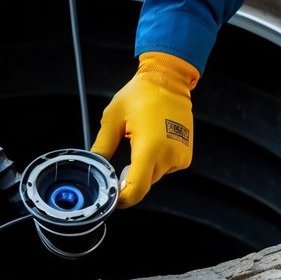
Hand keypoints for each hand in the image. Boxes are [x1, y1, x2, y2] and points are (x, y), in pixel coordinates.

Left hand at [91, 51, 197, 207]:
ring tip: (139, 140)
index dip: (122, 199)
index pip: (136, 189)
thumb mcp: (112, 118)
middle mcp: (168, 155)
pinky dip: (157, 161)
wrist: (169, 80)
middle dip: (129, 177)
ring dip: (143, 167)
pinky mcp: (186, 155)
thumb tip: (95, 165)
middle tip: (120, 159)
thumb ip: (102, 146)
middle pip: (144, 183)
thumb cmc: (141, 94)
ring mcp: (180, 156)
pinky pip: (166, 168)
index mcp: (150, 148)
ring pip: (154, 176)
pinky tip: (153, 141)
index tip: (113, 198)